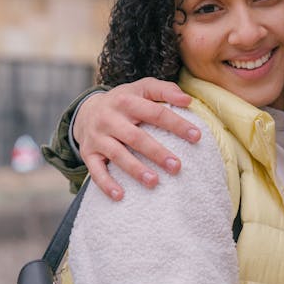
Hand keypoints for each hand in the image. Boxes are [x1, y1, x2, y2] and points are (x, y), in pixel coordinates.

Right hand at [74, 78, 199, 199]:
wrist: (86, 110)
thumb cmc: (124, 101)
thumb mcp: (142, 88)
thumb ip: (165, 90)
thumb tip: (187, 100)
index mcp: (126, 101)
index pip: (155, 113)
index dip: (176, 124)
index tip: (196, 137)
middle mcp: (110, 118)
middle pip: (136, 137)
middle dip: (157, 153)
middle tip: (176, 166)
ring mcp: (98, 137)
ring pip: (117, 155)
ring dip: (136, 169)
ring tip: (154, 182)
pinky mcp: (88, 153)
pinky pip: (96, 170)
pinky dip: (106, 184)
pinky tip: (120, 195)